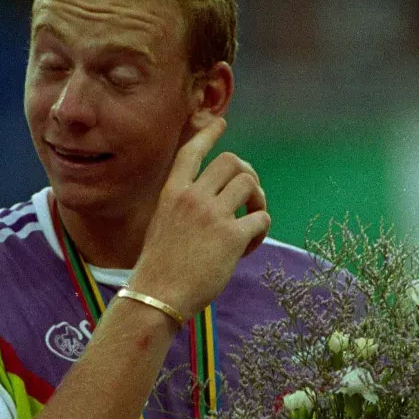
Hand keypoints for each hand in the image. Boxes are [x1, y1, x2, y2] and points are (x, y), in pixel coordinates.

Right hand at [130, 111, 270, 319]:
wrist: (157, 296)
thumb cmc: (158, 269)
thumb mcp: (161, 226)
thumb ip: (182, 209)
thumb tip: (214, 205)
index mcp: (172, 193)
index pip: (192, 152)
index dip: (208, 134)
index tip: (221, 123)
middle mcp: (192, 197)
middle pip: (232, 162)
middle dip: (248, 173)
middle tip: (250, 196)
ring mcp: (213, 215)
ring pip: (250, 184)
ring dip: (259, 201)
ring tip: (252, 222)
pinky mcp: (232, 236)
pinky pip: (262, 218)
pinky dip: (261, 230)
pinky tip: (248, 248)